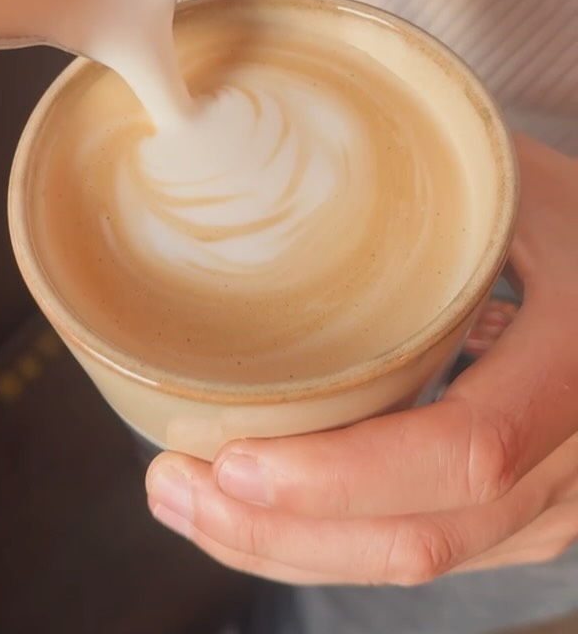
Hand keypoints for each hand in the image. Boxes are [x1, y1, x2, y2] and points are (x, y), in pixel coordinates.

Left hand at [146, 134, 577, 584]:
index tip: (232, 461)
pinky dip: (331, 543)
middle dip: (279, 529)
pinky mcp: (525, 516)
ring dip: (289, 546)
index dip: (342, 473)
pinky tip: (261, 513)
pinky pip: (424, 550)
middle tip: (173, 486)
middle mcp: (572, 459)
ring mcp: (553, 502)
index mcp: (574, 363)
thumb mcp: (520, 195)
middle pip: (421, 534)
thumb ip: (423, 191)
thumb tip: (285, 150)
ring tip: (189, 502)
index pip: (463, 450)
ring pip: (417, 560)